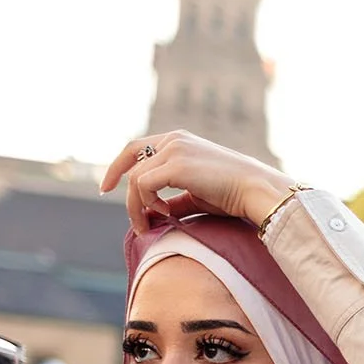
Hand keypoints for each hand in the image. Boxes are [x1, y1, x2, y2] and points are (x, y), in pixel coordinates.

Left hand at [101, 131, 289, 231]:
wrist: (257, 191)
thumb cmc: (234, 195)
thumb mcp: (197, 196)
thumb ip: (173, 201)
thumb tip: (151, 216)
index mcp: (180, 141)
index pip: (139, 147)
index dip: (120, 164)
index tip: (109, 185)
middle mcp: (174, 140)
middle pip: (130, 155)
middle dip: (114, 176)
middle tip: (106, 194)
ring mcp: (174, 149)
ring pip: (135, 177)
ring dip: (136, 204)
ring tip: (149, 223)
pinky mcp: (175, 165)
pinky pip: (143, 185)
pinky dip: (147, 203)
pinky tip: (166, 214)